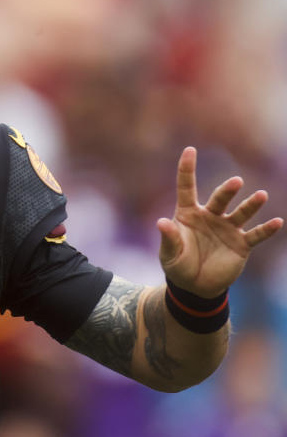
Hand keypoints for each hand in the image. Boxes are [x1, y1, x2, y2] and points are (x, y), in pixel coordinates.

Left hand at [158, 147, 282, 297]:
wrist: (195, 286)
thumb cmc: (178, 265)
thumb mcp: (169, 254)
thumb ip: (169, 238)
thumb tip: (161, 222)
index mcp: (188, 214)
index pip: (187, 187)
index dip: (187, 169)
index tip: (190, 149)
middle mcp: (210, 216)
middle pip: (219, 198)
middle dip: (228, 190)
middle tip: (236, 182)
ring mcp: (227, 229)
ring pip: (241, 213)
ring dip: (251, 205)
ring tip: (261, 195)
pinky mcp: (241, 244)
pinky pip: (256, 235)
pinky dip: (266, 230)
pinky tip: (277, 222)